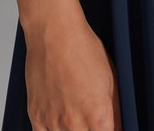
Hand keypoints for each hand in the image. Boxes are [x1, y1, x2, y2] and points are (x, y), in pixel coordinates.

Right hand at [24, 10, 122, 129]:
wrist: (54, 32)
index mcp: (98, 116)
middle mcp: (75, 124)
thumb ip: (114, 111)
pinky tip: (59, 120)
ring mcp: (53, 122)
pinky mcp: (36, 116)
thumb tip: (117, 127)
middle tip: (90, 118)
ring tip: (74, 115)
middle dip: (90, 130)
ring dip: (72, 130)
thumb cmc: (82, 48)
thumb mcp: (111, 79)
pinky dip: (53, 130)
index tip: (105, 126)